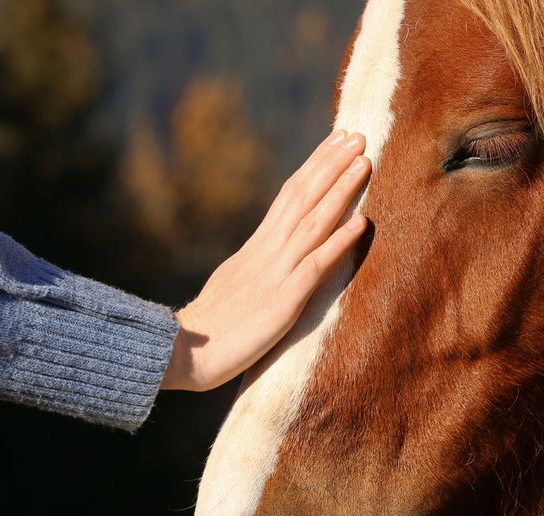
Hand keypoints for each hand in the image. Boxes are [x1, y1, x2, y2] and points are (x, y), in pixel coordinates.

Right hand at [160, 130, 370, 391]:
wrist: (179, 353)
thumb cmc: (206, 330)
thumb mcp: (233, 285)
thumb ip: (255, 267)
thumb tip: (269, 255)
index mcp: (255, 248)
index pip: (289, 196)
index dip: (314, 167)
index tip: (335, 141)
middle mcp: (266, 252)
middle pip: (302, 197)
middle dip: (330, 164)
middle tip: (356, 134)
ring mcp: (275, 274)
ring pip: (312, 221)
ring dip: (340, 190)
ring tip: (364, 162)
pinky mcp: (282, 301)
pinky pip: (316, 265)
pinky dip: (339, 241)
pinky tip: (361, 222)